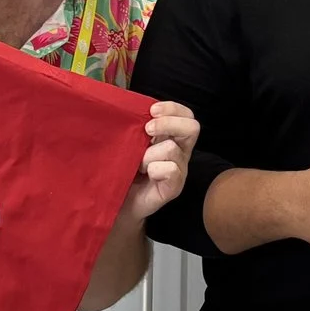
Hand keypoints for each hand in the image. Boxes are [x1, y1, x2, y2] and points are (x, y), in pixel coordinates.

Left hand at [122, 101, 200, 223]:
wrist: (117, 203)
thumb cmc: (121, 170)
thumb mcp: (128, 143)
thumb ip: (135, 127)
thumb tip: (130, 108)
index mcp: (170, 137)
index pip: (185, 114)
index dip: (172, 108)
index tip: (151, 110)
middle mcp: (179, 151)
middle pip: (192, 127)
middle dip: (168, 123)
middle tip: (147, 130)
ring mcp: (179, 170)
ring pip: (172, 149)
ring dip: (149, 153)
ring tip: (137, 164)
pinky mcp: (174, 187)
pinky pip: (171, 170)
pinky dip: (154, 169)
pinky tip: (144, 175)